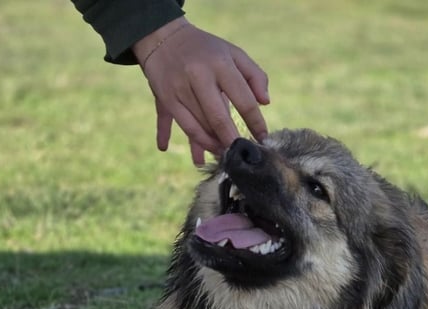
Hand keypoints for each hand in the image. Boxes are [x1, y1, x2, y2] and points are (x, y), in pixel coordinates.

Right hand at [133, 18, 269, 165]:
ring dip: (209, 145)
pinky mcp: (162, 97)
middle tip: (240, 154)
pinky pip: (166, 122)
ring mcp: (177, 88)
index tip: (262, 138)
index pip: (243, 100)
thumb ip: (254, 75)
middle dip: (230, 140)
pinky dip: (166, 135)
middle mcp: (197, 76)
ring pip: (194, 127)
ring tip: (221, 155)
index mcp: (220, 65)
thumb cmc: (207, 50)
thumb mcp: (234, 54)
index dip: (255, 122)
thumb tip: (265, 102)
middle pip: (216, 119)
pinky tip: (177, 152)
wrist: (164, 35)